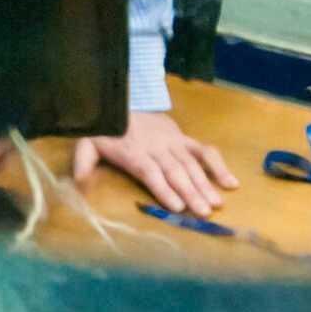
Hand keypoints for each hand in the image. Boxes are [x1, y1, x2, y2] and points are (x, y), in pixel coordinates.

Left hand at [74, 111, 237, 216]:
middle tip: (203, 212)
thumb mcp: (87, 142)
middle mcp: (157, 148)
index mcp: (134, 152)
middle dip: (190, 192)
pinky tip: (230, 183)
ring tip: (216, 203)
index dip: (164, 188)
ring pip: (192, 164)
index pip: (151, 172)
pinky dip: (218, 165)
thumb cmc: (108, 129)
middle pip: (175, 172)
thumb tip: (80, 183)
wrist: (125, 99)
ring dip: (205, 184)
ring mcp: (173, 143)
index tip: (177, 205)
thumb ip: (83, 163)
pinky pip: (204, 151)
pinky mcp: (184, 139)